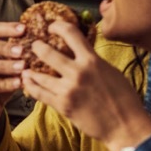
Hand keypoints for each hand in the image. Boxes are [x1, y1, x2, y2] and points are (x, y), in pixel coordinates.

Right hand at [0, 21, 26, 140]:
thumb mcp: (7, 63)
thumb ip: (15, 52)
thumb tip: (36, 40)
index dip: (7, 28)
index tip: (24, 29)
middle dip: (4, 46)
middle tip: (22, 50)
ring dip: (6, 66)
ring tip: (23, 68)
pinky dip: (4, 83)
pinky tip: (18, 83)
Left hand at [20, 20, 150, 150]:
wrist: (125, 125)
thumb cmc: (123, 98)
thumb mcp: (110, 71)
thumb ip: (93, 61)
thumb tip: (81, 51)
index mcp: (92, 60)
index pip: (71, 34)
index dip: (58, 26)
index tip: (51, 26)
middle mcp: (78, 72)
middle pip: (47, 53)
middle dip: (37, 47)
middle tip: (34, 46)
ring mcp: (68, 89)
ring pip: (38, 75)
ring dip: (29, 70)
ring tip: (25, 68)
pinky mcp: (62, 105)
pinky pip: (39, 93)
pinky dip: (30, 86)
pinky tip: (26, 82)